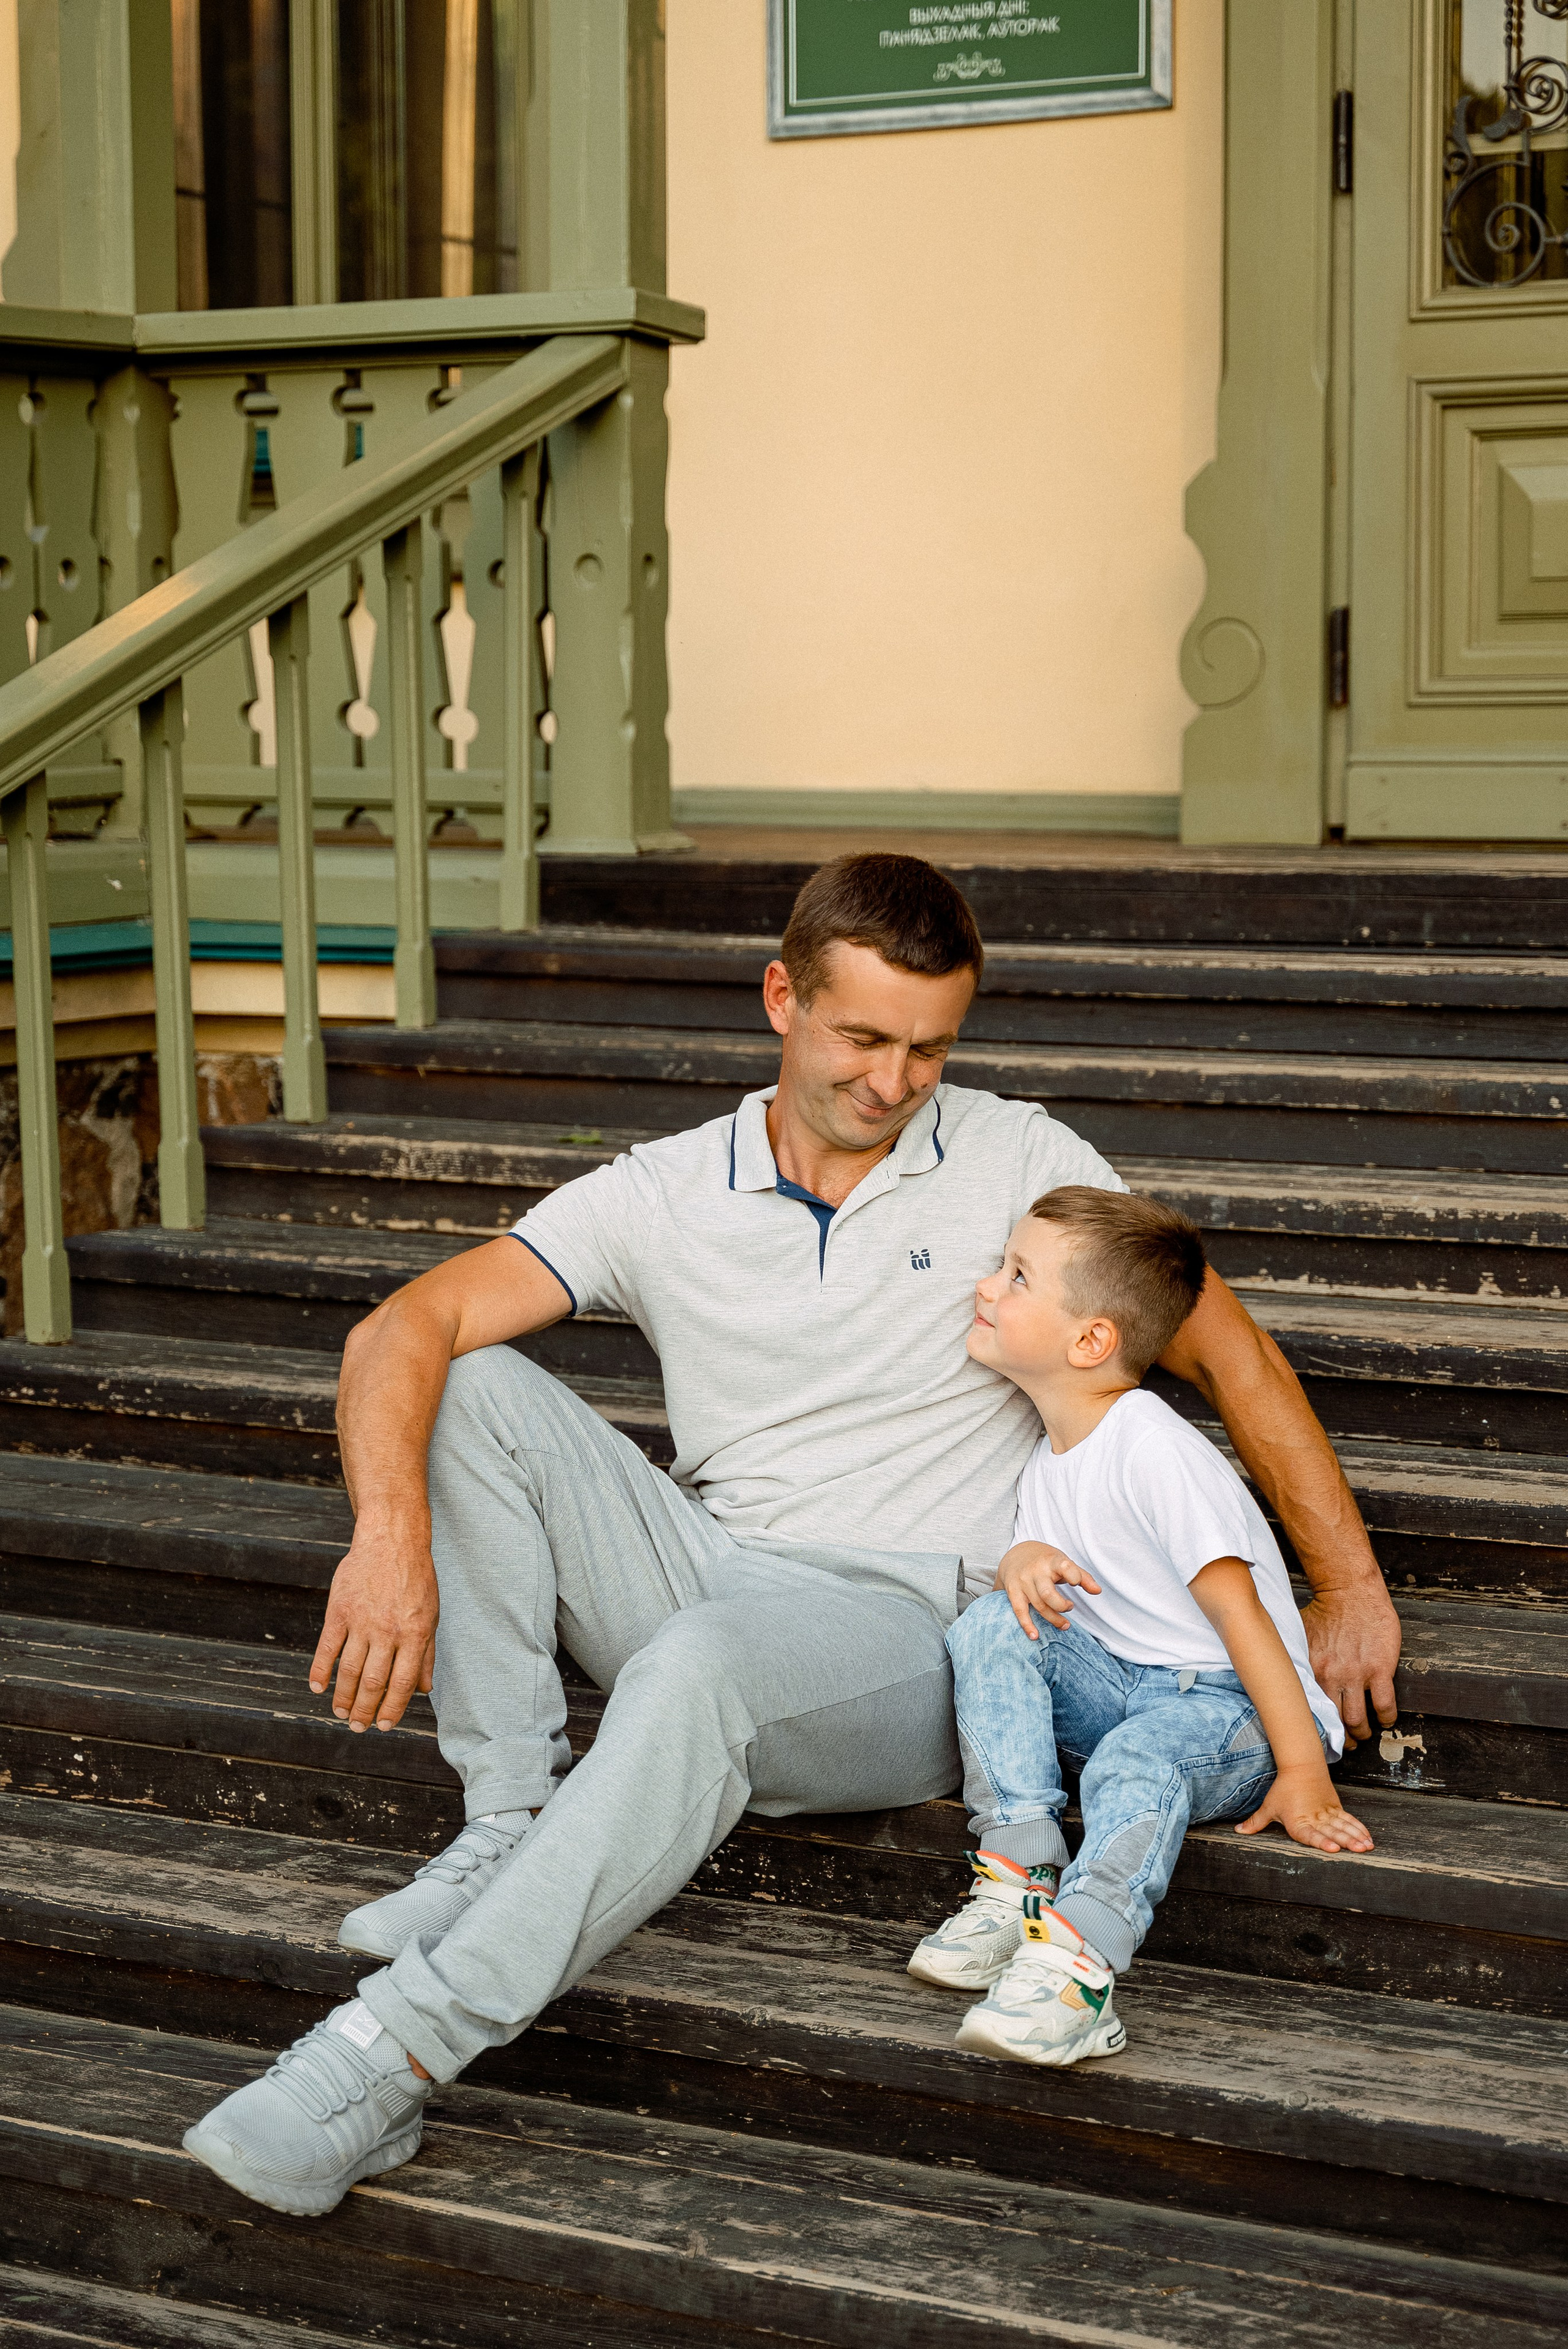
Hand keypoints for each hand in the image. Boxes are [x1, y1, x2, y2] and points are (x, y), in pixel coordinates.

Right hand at [309, 1521, 438, 1733]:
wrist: (392, 1539)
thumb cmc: (415, 1578)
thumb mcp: (431, 1615)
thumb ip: (427, 1653)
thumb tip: (424, 1689)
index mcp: (414, 1634)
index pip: (401, 1683)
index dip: (392, 1709)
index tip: (384, 1725)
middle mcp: (387, 1631)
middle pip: (372, 1682)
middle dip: (364, 1710)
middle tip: (357, 1727)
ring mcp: (361, 1620)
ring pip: (348, 1670)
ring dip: (343, 1697)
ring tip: (341, 1713)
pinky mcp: (339, 1610)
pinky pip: (327, 1647)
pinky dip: (320, 1670)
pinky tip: (318, 1687)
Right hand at [997, 1541, 1101, 1638]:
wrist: (1016, 1554)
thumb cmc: (1046, 1561)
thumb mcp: (1063, 1562)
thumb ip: (1082, 1576)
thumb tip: (1098, 1591)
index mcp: (1052, 1561)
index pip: (1065, 1567)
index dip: (1074, 1576)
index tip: (1077, 1583)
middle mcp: (1036, 1571)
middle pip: (1048, 1594)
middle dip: (1062, 1606)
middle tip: (1070, 1607)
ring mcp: (1023, 1581)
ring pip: (1038, 1605)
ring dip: (1053, 1619)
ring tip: (1064, 1624)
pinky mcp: (1013, 1591)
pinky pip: (1019, 1610)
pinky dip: (1027, 1625)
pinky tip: (1035, 1635)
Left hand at [1234, 1766, 1373, 1853]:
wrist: (1300, 1767)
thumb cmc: (1283, 1789)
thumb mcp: (1268, 1806)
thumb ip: (1256, 1822)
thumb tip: (1238, 1831)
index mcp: (1299, 1822)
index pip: (1311, 1834)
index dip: (1322, 1842)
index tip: (1334, 1848)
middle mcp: (1315, 1818)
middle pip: (1333, 1831)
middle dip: (1347, 1842)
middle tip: (1359, 1850)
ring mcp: (1327, 1813)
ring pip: (1344, 1826)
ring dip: (1357, 1836)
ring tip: (1367, 1847)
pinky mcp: (1335, 1808)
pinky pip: (1349, 1819)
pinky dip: (1359, 1828)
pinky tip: (1368, 1838)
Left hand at [1301, 1580, 1400, 1744]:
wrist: (1349, 1590)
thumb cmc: (1324, 1610)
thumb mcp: (1300, 1637)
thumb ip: (1297, 1660)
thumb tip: (1286, 1676)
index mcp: (1310, 1671)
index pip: (1311, 1711)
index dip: (1318, 1729)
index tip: (1322, 1736)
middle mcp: (1331, 1677)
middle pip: (1336, 1721)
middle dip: (1344, 1738)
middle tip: (1349, 1742)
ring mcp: (1356, 1675)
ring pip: (1359, 1719)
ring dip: (1363, 1732)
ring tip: (1365, 1733)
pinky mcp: (1379, 1669)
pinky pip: (1385, 1704)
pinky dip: (1387, 1717)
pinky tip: (1386, 1719)